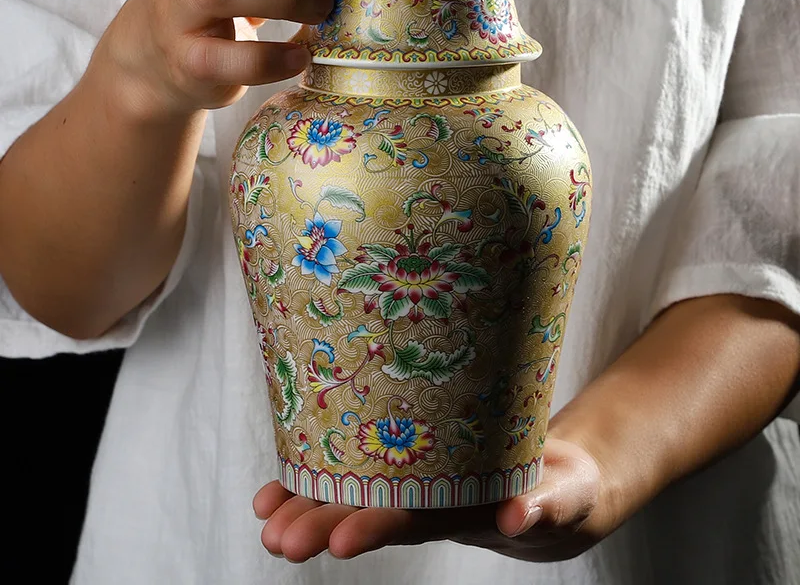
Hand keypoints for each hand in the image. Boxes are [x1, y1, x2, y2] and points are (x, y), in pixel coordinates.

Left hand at [253, 436, 614, 563]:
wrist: (557, 485)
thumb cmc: (565, 491)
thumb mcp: (566, 499)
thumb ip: (546, 507)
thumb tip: (518, 518)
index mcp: (466, 511)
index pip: (415, 522)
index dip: (375, 527)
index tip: (337, 542)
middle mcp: (433, 501)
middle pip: (372, 513)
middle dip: (323, 525)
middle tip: (278, 541)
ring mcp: (422, 482)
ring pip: (359, 493)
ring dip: (311, 504)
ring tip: (266, 516)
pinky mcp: (419, 458)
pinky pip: (368, 463)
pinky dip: (328, 468)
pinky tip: (287, 474)